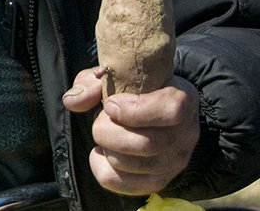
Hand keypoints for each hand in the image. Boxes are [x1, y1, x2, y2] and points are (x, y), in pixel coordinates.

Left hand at [62, 67, 200, 196]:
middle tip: (100, 119)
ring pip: (131, 165)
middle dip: (108, 131)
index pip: (169, 111)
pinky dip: (102, 168)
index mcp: (183, 99)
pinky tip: (101, 152)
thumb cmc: (136, 89)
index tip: (110, 103)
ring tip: (104, 133)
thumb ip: (93, 83)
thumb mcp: (118, 74)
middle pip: (144, 144)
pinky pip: (123, 184)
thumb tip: (73, 101)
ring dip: (106, 147)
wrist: (155, 109)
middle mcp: (186, 134)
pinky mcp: (159, 181)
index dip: (134, 110)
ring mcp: (175, 162)